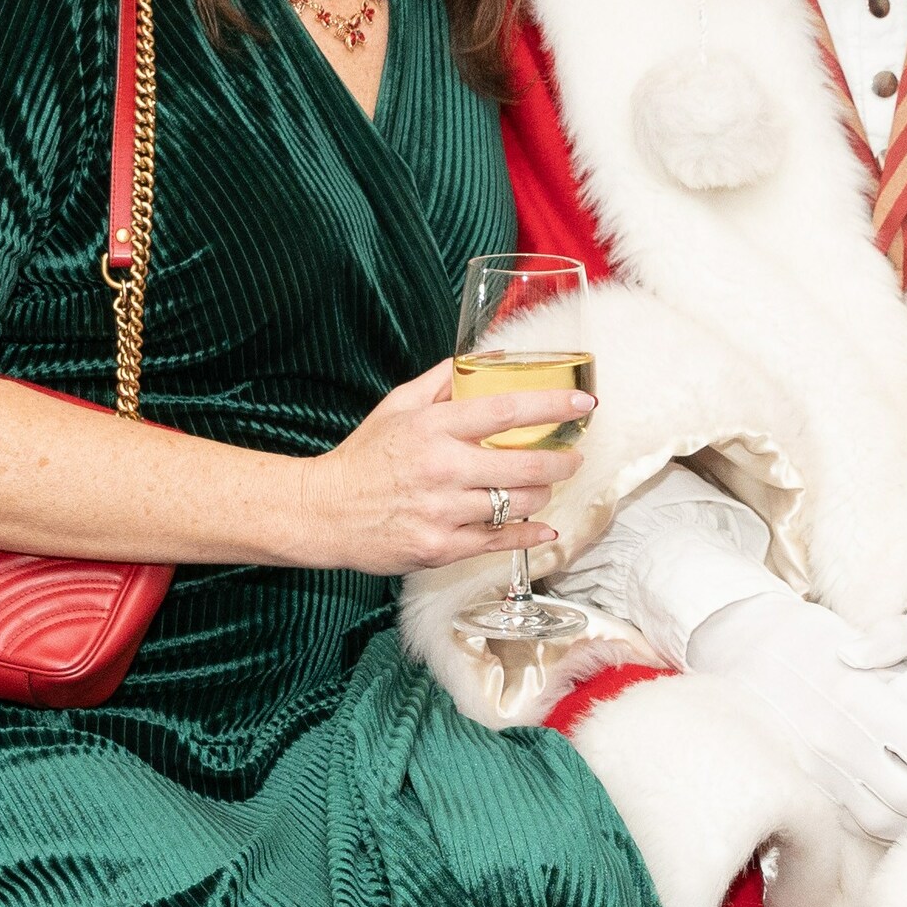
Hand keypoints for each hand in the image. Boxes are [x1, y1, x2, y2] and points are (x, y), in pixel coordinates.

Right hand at [288, 359, 586, 575]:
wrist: (322, 511)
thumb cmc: (364, 457)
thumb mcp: (398, 406)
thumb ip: (443, 381)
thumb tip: (488, 358)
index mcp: (433, 427)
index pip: (506, 410)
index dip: (553, 405)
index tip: (584, 402)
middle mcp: (441, 468)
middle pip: (524, 463)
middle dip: (562, 460)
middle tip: (575, 456)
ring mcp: (442, 511)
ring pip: (516, 503)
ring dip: (543, 494)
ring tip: (546, 486)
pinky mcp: (440, 547)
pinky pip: (499, 540)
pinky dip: (529, 533)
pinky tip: (544, 527)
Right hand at [684, 588, 906, 841]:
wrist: (738, 647)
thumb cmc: (806, 636)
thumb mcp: (857, 643)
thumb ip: (900, 674)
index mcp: (859, 695)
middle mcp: (839, 736)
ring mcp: (820, 764)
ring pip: (884, 813)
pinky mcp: (806, 780)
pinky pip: (853, 817)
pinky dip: (887, 825)